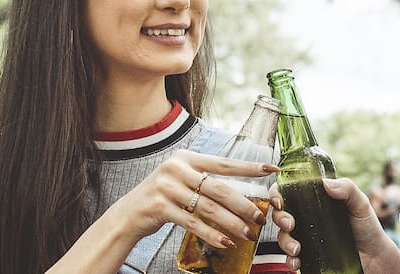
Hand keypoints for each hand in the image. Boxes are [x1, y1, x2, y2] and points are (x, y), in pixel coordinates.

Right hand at [110, 148, 277, 249]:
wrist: (128, 213)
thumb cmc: (162, 196)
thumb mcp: (181, 178)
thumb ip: (205, 179)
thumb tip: (242, 192)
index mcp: (186, 158)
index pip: (224, 162)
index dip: (249, 167)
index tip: (271, 169)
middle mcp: (176, 168)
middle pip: (219, 188)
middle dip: (243, 204)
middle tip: (260, 217)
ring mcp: (167, 187)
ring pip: (209, 207)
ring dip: (232, 223)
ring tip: (248, 233)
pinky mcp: (160, 208)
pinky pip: (193, 223)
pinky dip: (212, 234)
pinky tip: (226, 242)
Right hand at [270, 177, 399, 272]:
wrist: (375, 257)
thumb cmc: (367, 228)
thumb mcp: (360, 203)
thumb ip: (347, 189)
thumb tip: (326, 183)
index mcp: (314, 201)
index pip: (288, 192)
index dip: (277, 194)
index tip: (280, 200)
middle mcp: (307, 218)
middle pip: (280, 214)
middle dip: (279, 218)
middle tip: (290, 224)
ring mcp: (307, 237)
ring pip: (282, 237)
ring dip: (284, 242)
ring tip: (297, 248)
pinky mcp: (309, 255)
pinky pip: (291, 258)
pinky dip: (290, 260)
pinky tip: (297, 261)